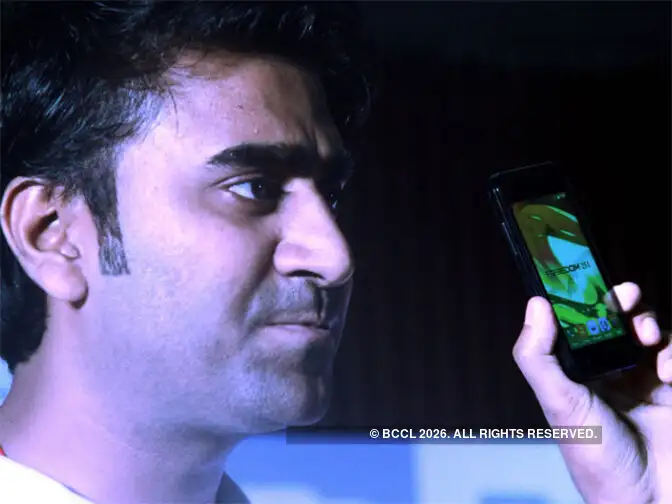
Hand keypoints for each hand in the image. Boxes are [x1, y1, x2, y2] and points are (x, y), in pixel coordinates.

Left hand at [514, 282, 671, 503]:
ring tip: (648, 336)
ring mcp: (643, 379)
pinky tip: (667, 369)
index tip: (586, 278)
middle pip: (616, 319)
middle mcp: (607, 370)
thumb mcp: (559, 404)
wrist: (648, 500)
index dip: (582, 299)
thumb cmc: (595, 456)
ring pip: (649, 330)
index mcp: (575, 370)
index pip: (577, 323)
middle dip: (622, 301)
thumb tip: (535, 305)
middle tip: (625, 298)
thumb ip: (538, 357)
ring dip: (649, 322)